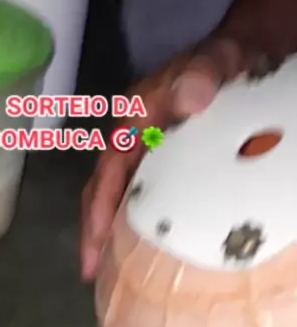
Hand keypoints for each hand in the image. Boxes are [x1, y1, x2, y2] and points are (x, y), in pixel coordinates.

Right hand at [79, 37, 248, 281]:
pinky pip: (135, 196)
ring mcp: (141, 150)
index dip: (101, 201)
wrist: (238, 55)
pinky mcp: (155, 162)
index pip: (110, 163)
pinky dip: (127, 223)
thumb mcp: (216, 61)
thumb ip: (201, 74)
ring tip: (100, 271)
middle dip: (91, 228)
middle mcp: (131, 135)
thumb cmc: (224, 60)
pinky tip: (131, 251)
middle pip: (102, 186)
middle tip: (89, 270)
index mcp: (136, 114)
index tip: (98, 236)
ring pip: (114, 194)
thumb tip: (189, 97)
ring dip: (104, 232)